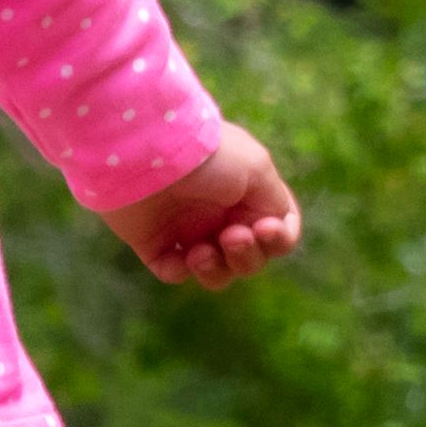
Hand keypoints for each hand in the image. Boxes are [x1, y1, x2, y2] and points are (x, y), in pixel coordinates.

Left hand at [103, 128, 301, 288]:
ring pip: (216, 272)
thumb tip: (274, 228)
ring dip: (216, 270)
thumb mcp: (258, 169)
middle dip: (247, 256)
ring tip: (200, 252)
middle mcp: (220, 215)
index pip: (277, 231)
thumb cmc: (208, 157)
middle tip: (231, 236)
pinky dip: (178, 271)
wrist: (146, 154)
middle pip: (250, 259)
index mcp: (248, 195)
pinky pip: (173, 272)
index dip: (279, 240)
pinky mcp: (153, 242)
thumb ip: (276, 203)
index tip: (265, 229)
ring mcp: (186, 230)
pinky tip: (178, 258)